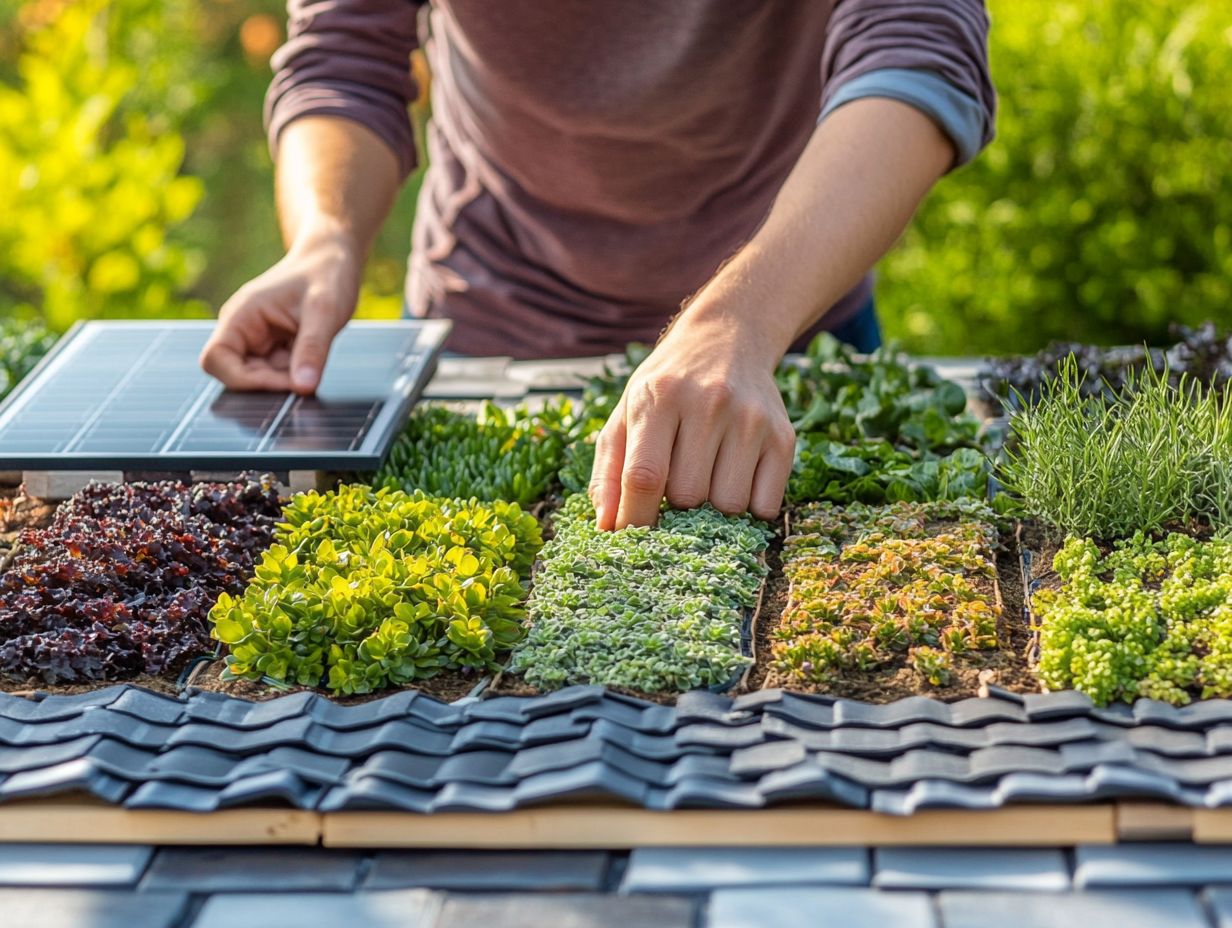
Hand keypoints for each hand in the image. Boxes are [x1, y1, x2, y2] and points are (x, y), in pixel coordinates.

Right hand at [199, 231, 360, 393]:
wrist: (334, 258)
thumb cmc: (327, 274)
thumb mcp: (325, 310)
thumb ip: (313, 348)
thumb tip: (303, 388)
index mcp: (241, 316)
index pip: (215, 360)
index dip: (244, 380)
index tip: (285, 381)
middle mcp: (242, 330)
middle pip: (237, 375)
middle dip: (271, 383)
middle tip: (308, 375)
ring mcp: (257, 341)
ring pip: (260, 379)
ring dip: (286, 379)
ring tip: (314, 358)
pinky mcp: (274, 349)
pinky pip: (277, 374)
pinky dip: (295, 375)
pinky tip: (314, 359)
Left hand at [588, 314, 796, 528]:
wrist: (727, 340)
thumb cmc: (666, 387)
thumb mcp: (625, 414)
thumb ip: (609, 471)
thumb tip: (608, 527)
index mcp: (660, 397)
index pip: (644, 476)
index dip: (634, 517)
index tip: (629, 535)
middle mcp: (709, 404)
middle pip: (688, 496)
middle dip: (676, 504)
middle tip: (676, 481)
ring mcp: (751, 420)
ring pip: (728, 506)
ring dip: (713, 507)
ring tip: (706, 474)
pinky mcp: (783, 437)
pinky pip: (765, 506)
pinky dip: (748, 506)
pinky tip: (735, 477)